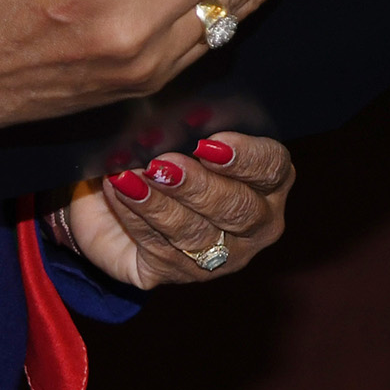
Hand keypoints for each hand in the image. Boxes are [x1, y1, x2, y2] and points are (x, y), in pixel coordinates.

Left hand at [58, 133, 295, 287]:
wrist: (117, 203)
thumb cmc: (166, 157)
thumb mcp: (183, 136)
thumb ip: (190, 128)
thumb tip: (177, 115)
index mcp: (269, 181)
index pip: (271, 167)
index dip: (244, 158)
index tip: (208, 144)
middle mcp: (256, 223)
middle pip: (239, 209)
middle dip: (198, 186)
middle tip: (163, 164)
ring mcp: (222, 256)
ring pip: (196, 234)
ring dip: (159, 203)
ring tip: (130, 177)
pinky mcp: (179, 274)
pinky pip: (158, 248)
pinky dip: (133, 216)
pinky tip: (117, 190)